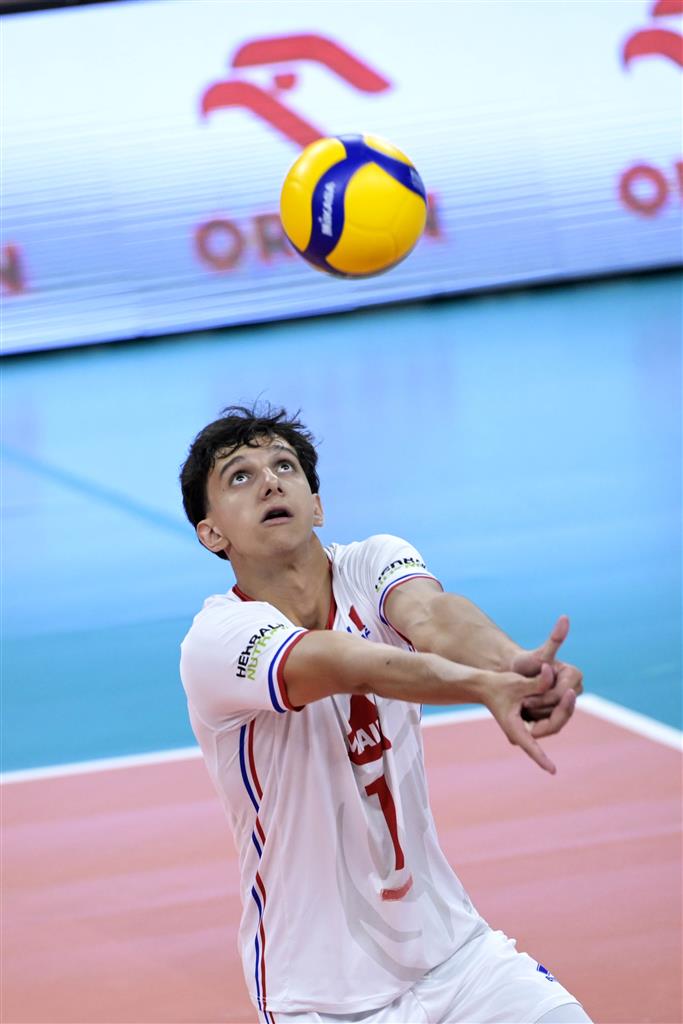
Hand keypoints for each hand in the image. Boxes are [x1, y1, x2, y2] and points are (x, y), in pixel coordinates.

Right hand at [481, 663, 559, 773]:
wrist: (486, 686)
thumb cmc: (498, 685)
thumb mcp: (516, 682)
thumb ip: (536, 682)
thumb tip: (552, 673)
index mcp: (514, 728)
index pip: (531, 747)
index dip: (541, 759)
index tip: (552, 771)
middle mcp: (521, 734)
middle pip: (551, 726)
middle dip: (563, 710)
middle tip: (570, 691)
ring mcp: (527, 730)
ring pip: (553, 723)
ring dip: (563, 708)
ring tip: (568, 690)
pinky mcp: (531, 724)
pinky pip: (550, 719)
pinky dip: (558, 708)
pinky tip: (566, 696)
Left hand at [512, 615, 582, 737]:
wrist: (514, 675)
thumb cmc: (525, 663)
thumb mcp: (539, 655)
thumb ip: (554, 639)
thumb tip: (565, 617)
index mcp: (575, 674)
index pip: (561, 694)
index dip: (543, 697)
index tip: (526, 697)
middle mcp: (577, 688)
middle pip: (559, 707)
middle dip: (539, 705)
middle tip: (523, 703)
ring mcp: (569, 701)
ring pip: (555, 718)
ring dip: (538, 715)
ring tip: (524, 706)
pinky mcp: (559, 711)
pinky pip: (550, 722)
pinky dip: (537, 722)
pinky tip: (526, 720)